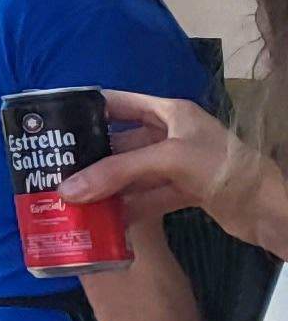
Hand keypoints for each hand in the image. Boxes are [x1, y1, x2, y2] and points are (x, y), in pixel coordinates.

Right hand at [65, 91, 265, 223]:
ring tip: (72, 198)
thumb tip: (67, 191)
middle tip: (55, 170)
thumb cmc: (221, 166)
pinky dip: (127, 206)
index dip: (88, 110)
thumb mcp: (168, 159)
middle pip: (122, 143)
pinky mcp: (184, 192)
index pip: (120, 103)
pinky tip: (105, 217)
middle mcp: (171, 135)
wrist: (268, 207)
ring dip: (107, 186)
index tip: (54, 125)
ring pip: (132, 173)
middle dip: (92, 157)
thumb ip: (117, 173)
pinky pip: (146, 196)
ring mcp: (178, 165)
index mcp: (170, 113)